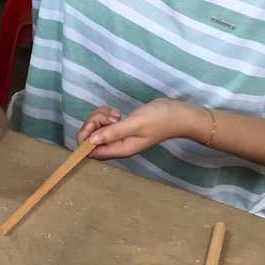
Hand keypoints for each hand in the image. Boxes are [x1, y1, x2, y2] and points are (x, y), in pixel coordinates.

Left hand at [78, 99, 205, 159]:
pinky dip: (106, 115)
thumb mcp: (136, 124)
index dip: (86, 138)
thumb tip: (91, 141)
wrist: (178, 114)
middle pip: (91, 138)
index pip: (91, 151)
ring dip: (101, 117)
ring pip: (97, 128)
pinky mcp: (121, 127)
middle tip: (111, 117)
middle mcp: (118, 145)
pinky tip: (118, 113)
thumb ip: (113, 133)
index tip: (94, 124)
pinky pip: (105, 122)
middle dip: (95, 123)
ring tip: (117, 114)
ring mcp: (119, 136)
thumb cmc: (160, 120)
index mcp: (121, 149)